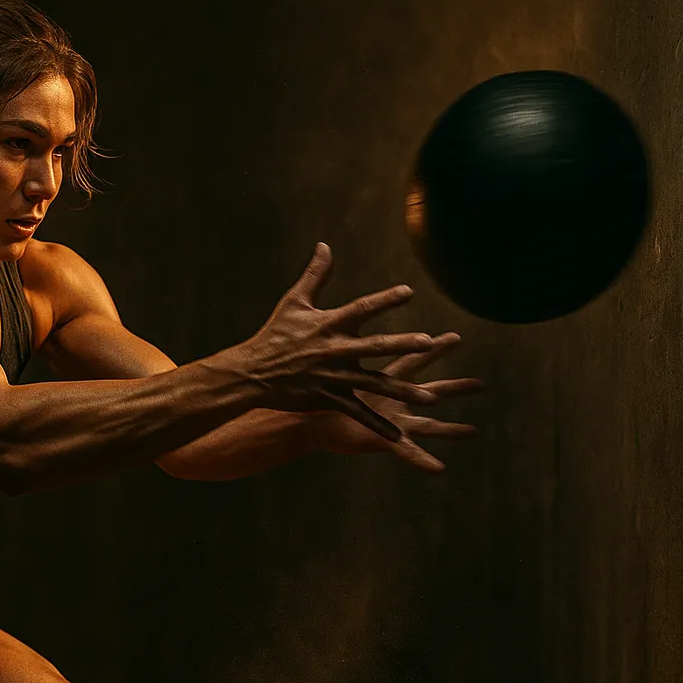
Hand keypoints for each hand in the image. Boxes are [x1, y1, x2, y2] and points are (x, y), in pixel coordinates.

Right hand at [241, 243, 443, 442]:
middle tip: (428, 343)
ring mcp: (333, 377)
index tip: (408, 292)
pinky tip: (398, 437)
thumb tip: (325, 246)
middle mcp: (334, 351)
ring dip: (403, 391)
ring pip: (374, 384)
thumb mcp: (294, 302)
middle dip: (401, 344)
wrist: (252, 373)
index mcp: (328, 325)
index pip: (361, 309)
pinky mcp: (329, 399)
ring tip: (430, 398)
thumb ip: (315, 275)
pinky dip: (377, 426)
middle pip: (374, 346)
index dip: (384, 300)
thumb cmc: (275, 335)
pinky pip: (358, 413)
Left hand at [311, 331, 483, 472]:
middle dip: (455, 386)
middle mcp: (389, 400)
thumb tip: (324, 291)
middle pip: (429, 389)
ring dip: (449, 429)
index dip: (433, 347)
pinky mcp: (378, 438)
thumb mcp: (325, 355)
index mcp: (380, 379)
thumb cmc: (310, 387)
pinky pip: (402, 451)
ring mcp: (386, 420)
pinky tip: (439, 468)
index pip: (412, 359)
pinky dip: (420, 459)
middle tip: (482, 383)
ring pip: (426, 424)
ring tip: (474, 432)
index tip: (455, 336)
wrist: (301, 419)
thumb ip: (332, 330)